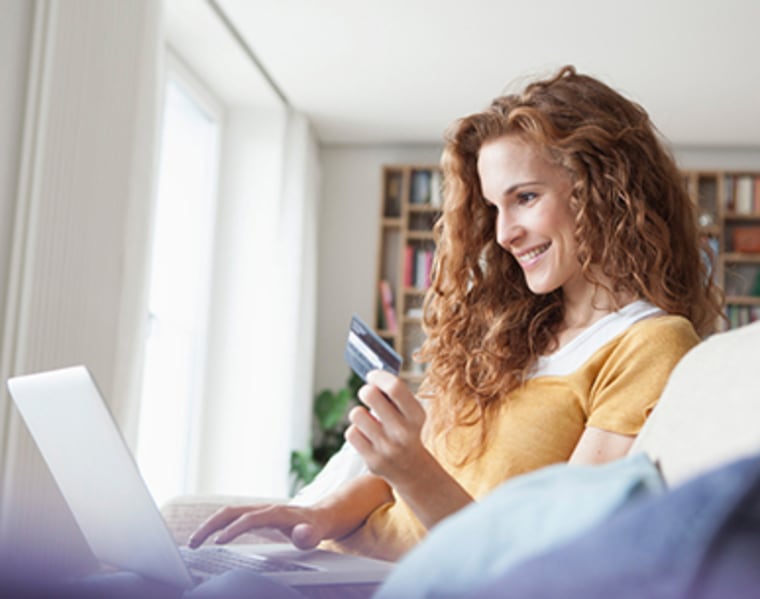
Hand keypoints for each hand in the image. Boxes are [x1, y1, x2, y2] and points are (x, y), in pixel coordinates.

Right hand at [187, 503, 326, 549]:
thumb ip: (309, 535)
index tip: (219, 542)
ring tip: (192, 543)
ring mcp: (256, 511)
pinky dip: (215, 526)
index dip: (234, 529)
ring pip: (227, 514)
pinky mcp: (252, 516)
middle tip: (193, 543)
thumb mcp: (317, 533)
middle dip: (210, 525)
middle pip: (231, 512)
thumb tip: (303, 535)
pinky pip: (229, 519)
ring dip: (208, 526)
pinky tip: (205, 538)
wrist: (317, 516)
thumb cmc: (315, 527)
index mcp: (276, 513)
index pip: (250, 519)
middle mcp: (263, 509)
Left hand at [345, 370, 432, 488]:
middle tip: (369, 395)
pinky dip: (356, 431)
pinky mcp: (372, 460)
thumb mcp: (410, 412)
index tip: (372, 376)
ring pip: (356, 413)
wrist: (411, 469)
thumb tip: (371, 376)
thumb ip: (395, 395)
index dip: (378, 377)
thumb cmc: (406, 429)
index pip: (394, 387)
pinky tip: (367, 436)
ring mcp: (387, 448)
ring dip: (360, 413)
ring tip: (369, 420)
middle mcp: (403, 432)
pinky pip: (351, 432)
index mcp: (416, 415)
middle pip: (369, 394)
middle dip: (366, 391)